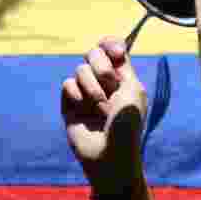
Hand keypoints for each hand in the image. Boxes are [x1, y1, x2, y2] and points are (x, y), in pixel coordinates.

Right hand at [61, 37, 147, 191]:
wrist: (109, 154)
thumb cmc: (127, 125)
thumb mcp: (133, 92)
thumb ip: (123, 66)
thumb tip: (113, 49)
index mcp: (123, 79)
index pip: (112, 50)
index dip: (110, 45)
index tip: (116, 52)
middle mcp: (104, 84)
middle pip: (93, 53)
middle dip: (101, 66)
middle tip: (110, 83)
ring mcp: (86, 94)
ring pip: (80, 69)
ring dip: (93, 87)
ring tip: (101, 108)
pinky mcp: (69, 105)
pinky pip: (67, 84)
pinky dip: (76, 95)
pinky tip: (83, 110)